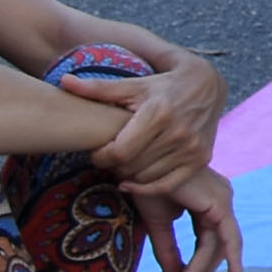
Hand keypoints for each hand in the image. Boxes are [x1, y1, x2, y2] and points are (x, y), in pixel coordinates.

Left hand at [71, 53, 227, 201]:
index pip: (118, 152)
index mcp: (158, 113)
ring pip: (145, 177)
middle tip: (109, 157)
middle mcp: (178, 132)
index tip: (97, 150)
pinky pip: (167, 185)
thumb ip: (97, 88)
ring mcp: (192, 148)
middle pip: (130, 167)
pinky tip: (132, 182)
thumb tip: (63, 82)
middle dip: (113, 165)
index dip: (100, 156)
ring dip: (128, 175)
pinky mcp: (201, 159)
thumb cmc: (162, 84)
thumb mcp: (132, 84)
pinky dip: (146, 189)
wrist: (208, 84)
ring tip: (123, 162)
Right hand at [136, 164, 243, 271]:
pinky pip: (218, 240)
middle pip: (216, 247)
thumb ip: (168, 254)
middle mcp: (221, 198)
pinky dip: (205, 262)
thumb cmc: (144, 184)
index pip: (209, 241)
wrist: (135, 160)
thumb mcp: (157, 226)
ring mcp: (223, 199)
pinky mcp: (219, 203)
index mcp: (209, 201)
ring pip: (217, 248)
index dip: (195, 268)